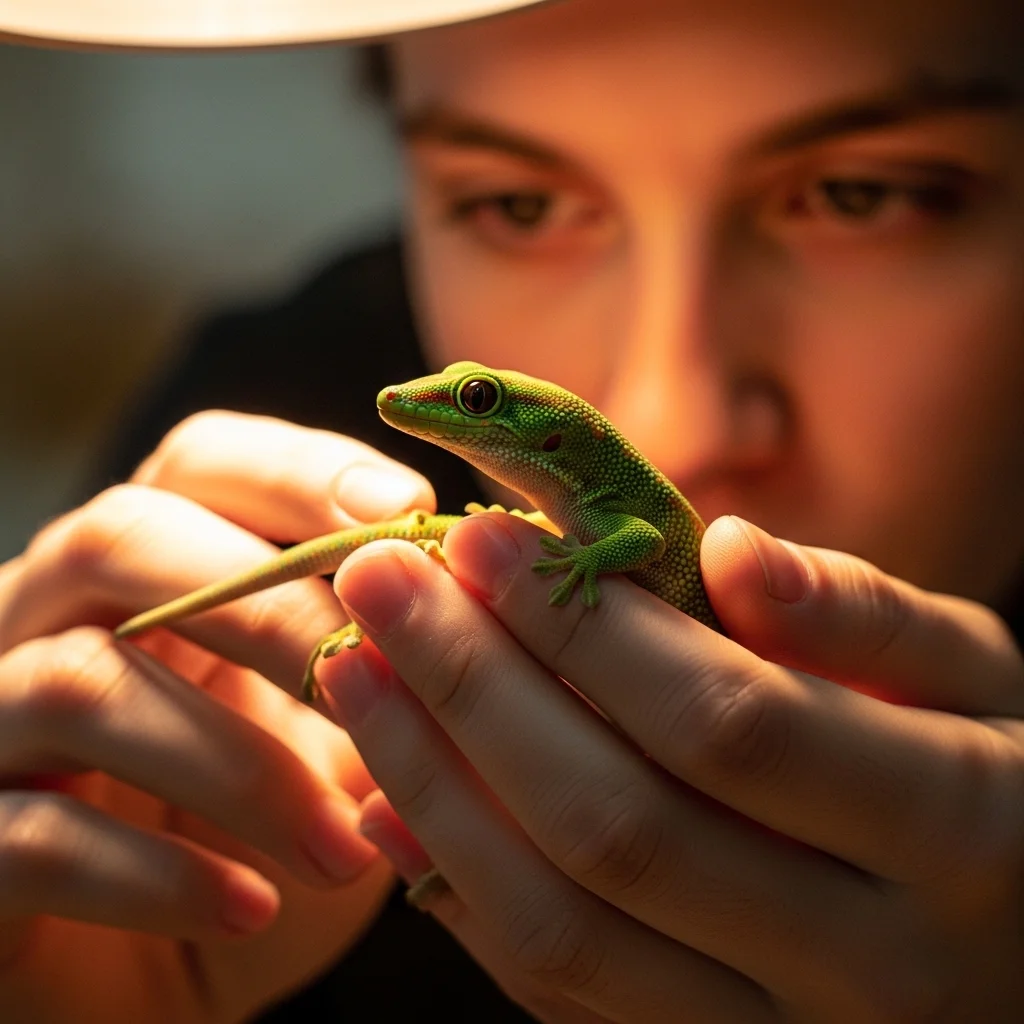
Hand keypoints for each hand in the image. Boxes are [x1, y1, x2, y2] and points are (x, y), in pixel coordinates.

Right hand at [0, 411, 435, 1022]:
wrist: (163, 967)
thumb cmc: (262, 830)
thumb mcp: (334, 739)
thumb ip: (382, 669)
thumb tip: (466, 609)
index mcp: (149, 569)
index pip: (200, 462)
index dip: (300, 470)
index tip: (407, 509)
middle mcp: (48, 614)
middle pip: (122, 538)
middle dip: (265, 605)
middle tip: (372, 676)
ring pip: (80, 684)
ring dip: (236, 765)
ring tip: (343, 848)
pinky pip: (30, 835)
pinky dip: (155, 873)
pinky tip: (252, 906)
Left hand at [318, 511, 1023, 1022]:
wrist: (1010, 940)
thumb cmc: (986, 770)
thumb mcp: (973, 674)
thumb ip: (866, 613)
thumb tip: (733, 549)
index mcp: (955, 829)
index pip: (726, 721)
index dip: (586, 626)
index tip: (482, 537)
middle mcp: (869, 965)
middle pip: (617, 823)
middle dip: (474, 686)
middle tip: (381, 579)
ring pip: (561, 922)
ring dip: (431, 782)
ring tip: (350, 667)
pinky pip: (554, 989)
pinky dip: (454, 885)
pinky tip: (384, 793)